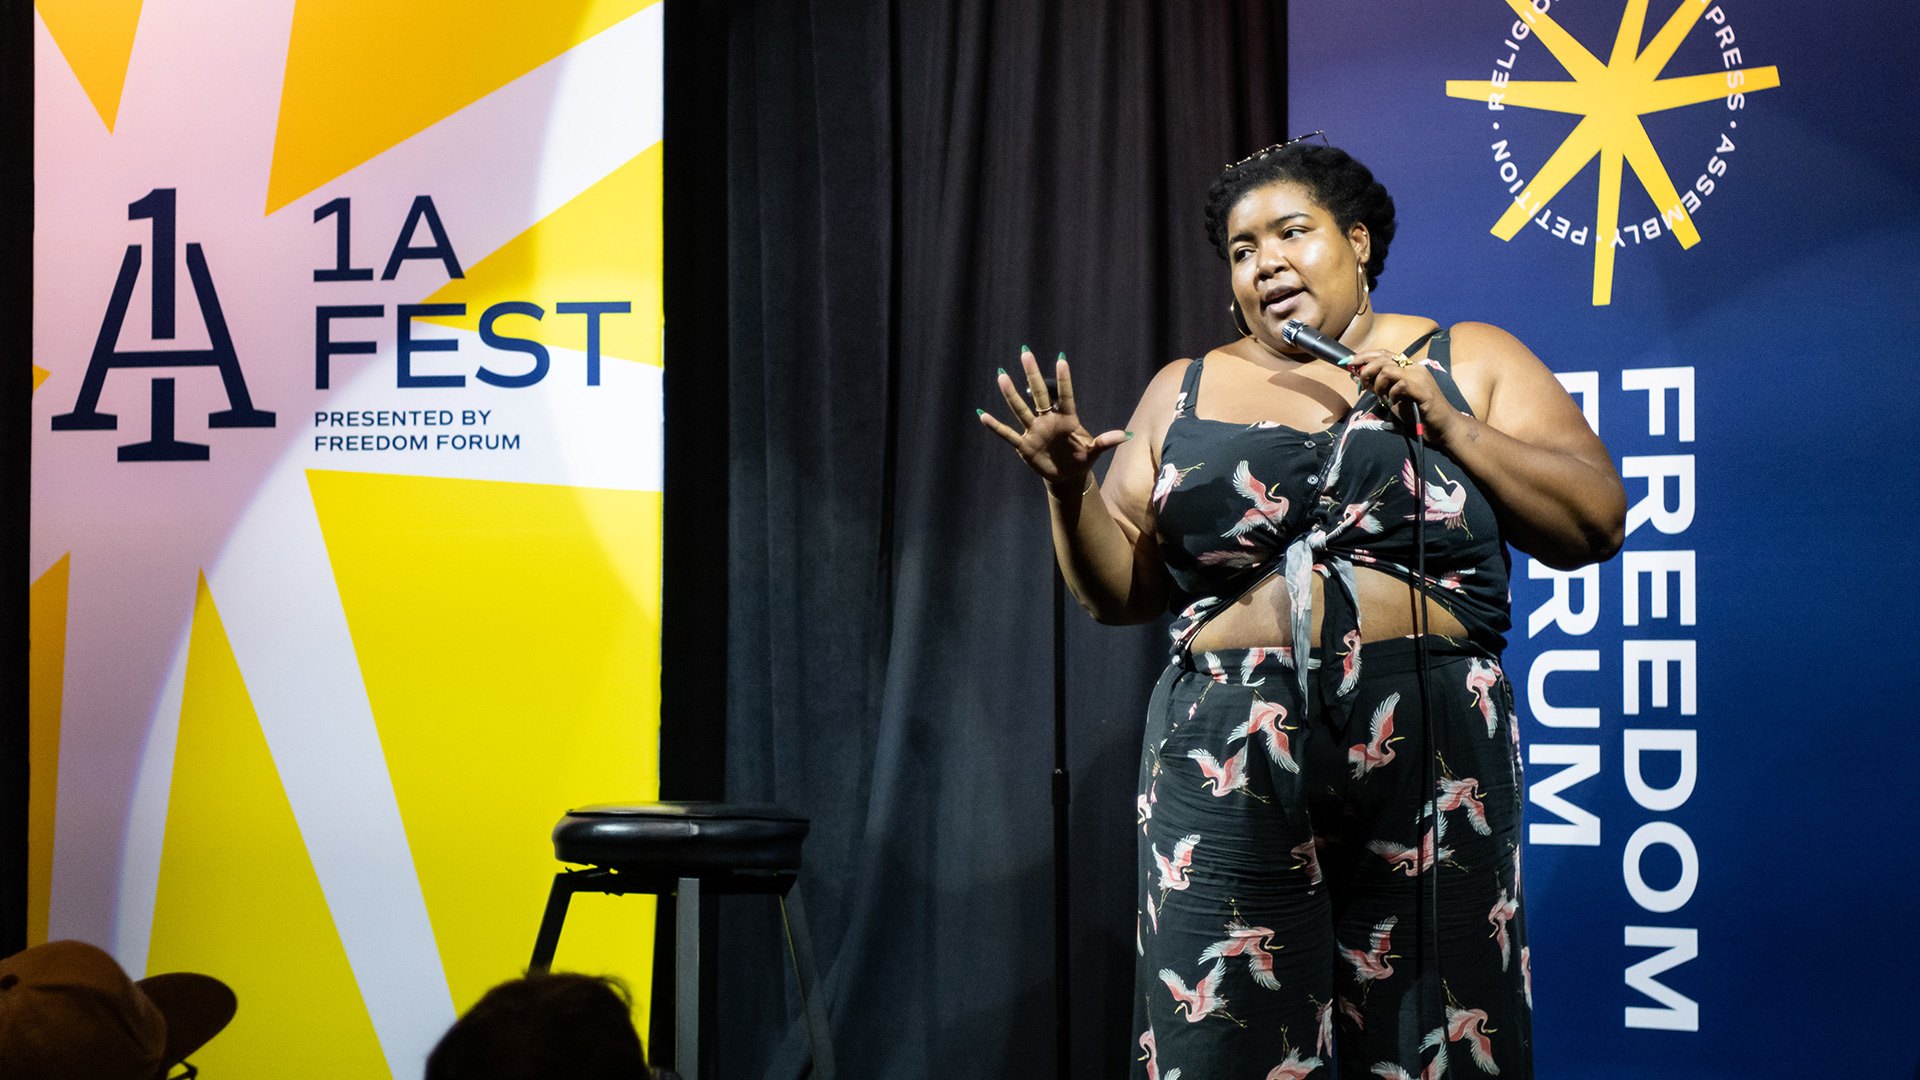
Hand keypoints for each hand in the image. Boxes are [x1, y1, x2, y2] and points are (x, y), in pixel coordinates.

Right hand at [977, 348, 1130, 495]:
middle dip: (1032, 375)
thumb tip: (1125, 435)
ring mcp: (1034, 431)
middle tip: (1026, 353)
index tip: (1061, 359)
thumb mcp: (1094, 451)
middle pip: (1039, 395)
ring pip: (1021, 409)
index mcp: (1067, 420)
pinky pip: (1008, 434)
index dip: (1064, 380)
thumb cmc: (1082, 459)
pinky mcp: (1025, 445)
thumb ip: (1106, 441)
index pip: (1066, 396)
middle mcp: (1048, 421)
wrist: (1067, 476)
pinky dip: (996, 427)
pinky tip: (983, 415)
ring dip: (1011, 394)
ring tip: (1002, 376)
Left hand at [1345, 347, 1462, 436]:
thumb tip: (1358, 376)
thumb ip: (1378, 386)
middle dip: (1366, 369)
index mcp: (1408, 367)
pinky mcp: (1423, 390)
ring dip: (1378, 383)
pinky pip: (1400, 384)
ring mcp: (1420, 377)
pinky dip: (1391, 394)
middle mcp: (1414, 367)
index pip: (1383, 353)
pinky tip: (1393, 403)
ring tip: (1381, 397)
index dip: (1364, 356)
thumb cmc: (1417, 413)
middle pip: (1383, 357)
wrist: (1442, 427)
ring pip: (1388, 369)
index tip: (1348, 364)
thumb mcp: (1391, 397)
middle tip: (1361, 384)